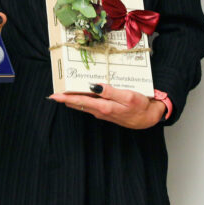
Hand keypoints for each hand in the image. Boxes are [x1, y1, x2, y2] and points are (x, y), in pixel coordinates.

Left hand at [50, 83, 164, 129]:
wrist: (149, 118)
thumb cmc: (140, 106)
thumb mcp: (128, 97)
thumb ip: (110, 91)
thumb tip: (93, 86)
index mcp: (104, 107)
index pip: (81, 101)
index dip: (66, 98)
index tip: (54, 96)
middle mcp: (101, 111)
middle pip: (79, 104)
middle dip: (66, 99)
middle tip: (54, 94)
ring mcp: (103, 112)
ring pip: (84, 105)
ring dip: (73, 99)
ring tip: (63, 93)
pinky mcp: (107, 111)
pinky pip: (91, 105)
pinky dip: (84, 100)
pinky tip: (82, 95)